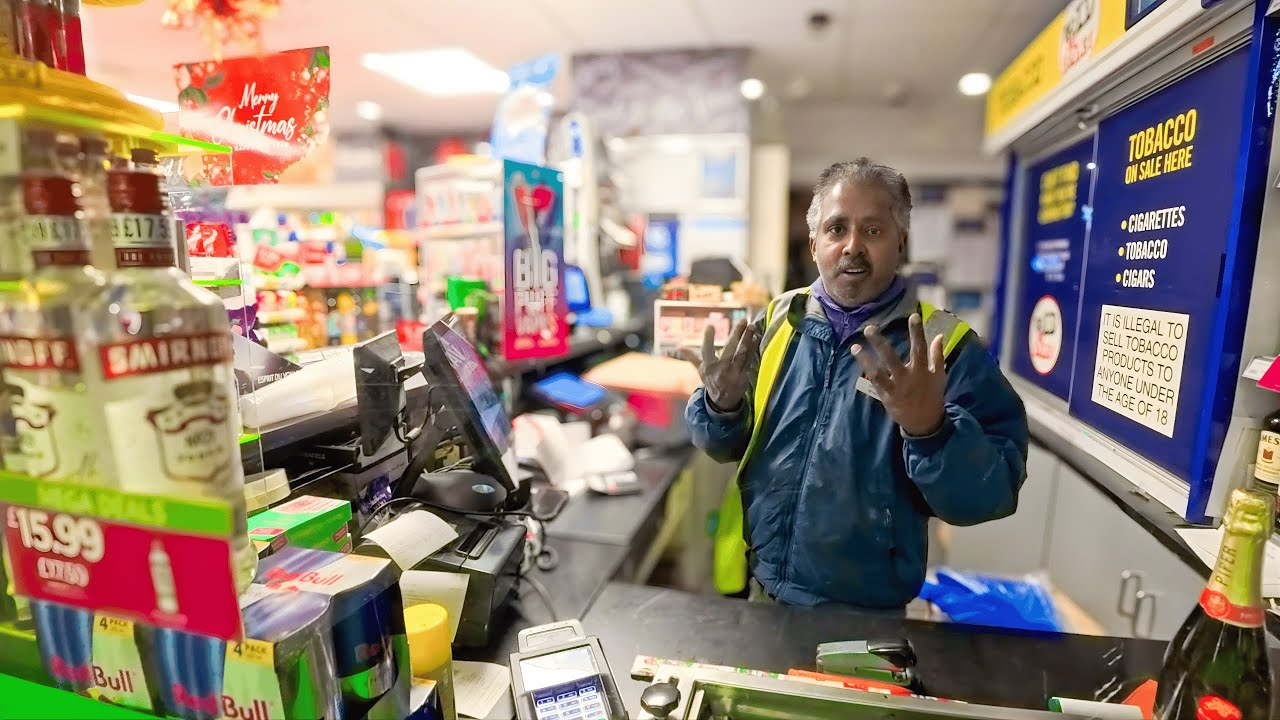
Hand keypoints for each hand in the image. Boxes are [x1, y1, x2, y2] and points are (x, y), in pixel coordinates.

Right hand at [679, 319, 758, 411]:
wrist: (723, 401)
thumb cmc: (711, 381)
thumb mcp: (700, 370)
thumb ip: (692, 357)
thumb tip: (679, 347)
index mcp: (708, 367)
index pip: (707, 351)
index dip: (708, 339)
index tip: (710, 326)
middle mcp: (720, 370)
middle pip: (729, 349)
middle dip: (737, 334)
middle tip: (743, 321)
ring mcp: (733, 373)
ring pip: (742, 354)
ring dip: (748, 339)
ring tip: (752, 326)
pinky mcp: (744, 376)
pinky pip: (749, 359)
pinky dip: (753, 348)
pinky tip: (756, 338)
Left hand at [852, 313, 946, 436]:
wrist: (925, 421)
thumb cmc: (932, 395)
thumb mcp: (939, 376)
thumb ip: (938, 355)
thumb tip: (939, 335)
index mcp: (923, 371)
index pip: (920, 348)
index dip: (917, 332)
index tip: (913, 315)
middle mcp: (908, 378)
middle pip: (891, 357)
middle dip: (880, 343)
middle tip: (869, 328)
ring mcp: (895, 387)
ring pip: (878, 371)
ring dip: (865, 358)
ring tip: (855, 346)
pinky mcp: (886, 395)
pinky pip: (874, 381)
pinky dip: (866, 369)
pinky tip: (859, 357)